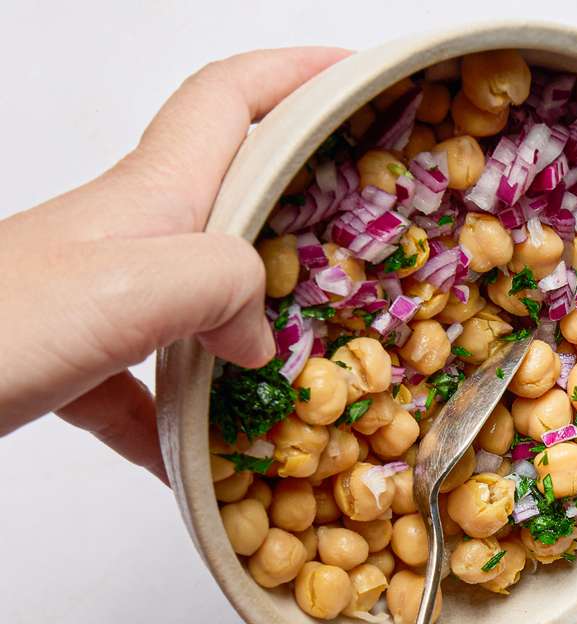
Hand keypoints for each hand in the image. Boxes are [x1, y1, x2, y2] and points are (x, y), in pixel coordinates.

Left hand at [0, 47, 347, 479]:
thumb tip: (260, 334)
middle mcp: (132, 237)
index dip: (298, 75)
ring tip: (312, 367)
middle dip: (305, 204)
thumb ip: (220, 286)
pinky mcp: (74, 360)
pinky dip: (182, 422)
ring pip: (202, 301)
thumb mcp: (126, 290)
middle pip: (232, 199)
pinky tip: (202, 463)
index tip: (360, 80)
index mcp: (151, 198)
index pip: (231, 101)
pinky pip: (149, 387)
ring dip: (258, 327)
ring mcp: (102, 299)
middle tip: (370, 236)